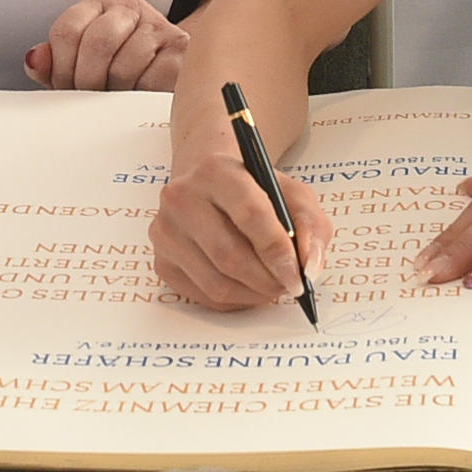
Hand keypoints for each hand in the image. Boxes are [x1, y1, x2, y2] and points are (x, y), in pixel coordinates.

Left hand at [23, 0, 187, 92]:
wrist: (169, 71)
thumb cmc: (119, 69)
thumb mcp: (80, 64)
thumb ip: (54, 64)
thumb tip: (34, 60)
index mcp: (97, 6)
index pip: (67, 30)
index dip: (61, 66)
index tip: (65, 85)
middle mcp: (128, 9)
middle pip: (96, 42)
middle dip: (87, 80)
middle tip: (90, 97)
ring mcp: (158, 26)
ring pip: (125, 64)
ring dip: (116, 91)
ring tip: (116, 97)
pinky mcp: (182, 49)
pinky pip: (153, 77)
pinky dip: (141, 94)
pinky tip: (140, 94)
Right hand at [150, 129, 331, 310]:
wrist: (210, 184)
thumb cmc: (256, 190)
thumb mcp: (293, 194)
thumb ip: (310, 227)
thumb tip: (308, 269)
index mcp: (216, 171)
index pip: (250, 214)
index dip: (278, 251)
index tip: (298, 277)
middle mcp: (181, 197)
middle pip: (229, 255)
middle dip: (267, 280)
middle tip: (289, 287)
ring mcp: (165, 231)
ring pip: (216, 283)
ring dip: (253, 294)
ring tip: (272, 287)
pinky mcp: (161, 261)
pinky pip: (203, 296)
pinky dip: (234, 301)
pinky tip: (248, 287)